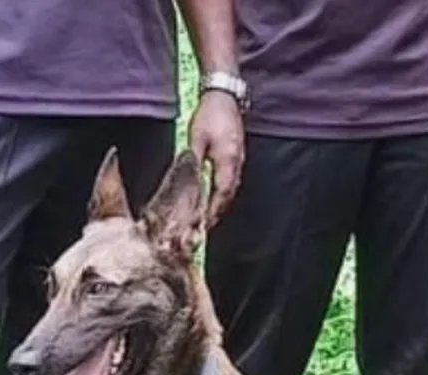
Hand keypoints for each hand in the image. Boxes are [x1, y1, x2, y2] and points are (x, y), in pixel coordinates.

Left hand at [188, 89, 243, 226]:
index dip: (213, 210)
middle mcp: (237, 163)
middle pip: (229, 194)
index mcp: (227, 161)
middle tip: (206, 225)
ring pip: (232, 187)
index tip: (205, 223)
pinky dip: (224, 190)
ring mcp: (240, 158)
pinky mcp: (238, 153)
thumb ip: (193, 162)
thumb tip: (188, 182)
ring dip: (222, 202)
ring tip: (210, 213)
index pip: (222, 193)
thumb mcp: (196, 138)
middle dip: (218, 211)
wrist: (224, 96)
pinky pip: (232, 178)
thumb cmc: (210, 115)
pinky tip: (215, 193)